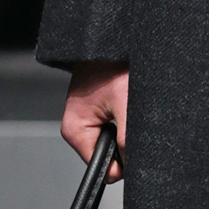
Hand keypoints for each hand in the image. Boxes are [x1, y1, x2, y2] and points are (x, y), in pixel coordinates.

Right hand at [62, 63, 127, 180]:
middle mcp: (78, 127)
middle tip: (133, 117)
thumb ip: (127, 140)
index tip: (133, 143)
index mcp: (75, 131)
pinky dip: (127, 120)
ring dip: (128, 131)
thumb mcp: (125, 105)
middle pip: (109, 157)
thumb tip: (133, 167)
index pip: (101, 168)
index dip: (122, 163)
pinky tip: (129, 104)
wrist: (109, 39)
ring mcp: (88, 119)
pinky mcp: (98, 110)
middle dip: (126, 146)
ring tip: (131, 107)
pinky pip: (116, 127)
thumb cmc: (112, 64)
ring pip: (115, 142)